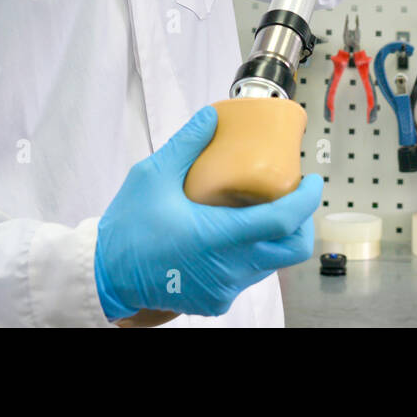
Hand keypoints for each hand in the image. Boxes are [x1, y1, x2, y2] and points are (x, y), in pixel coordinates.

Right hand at [93, 105, 321, 318]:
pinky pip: (248, 276)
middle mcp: (228, 269)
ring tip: (261, 209)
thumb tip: (212, 116)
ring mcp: (223, 289)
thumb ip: (186, 144)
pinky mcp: (216, 301)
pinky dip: (253, 254)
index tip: (312, 180)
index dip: (306, 200)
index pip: (282, 222)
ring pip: (271, 264)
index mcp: (217, 237)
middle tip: (293, 196)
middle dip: (301, 222)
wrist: (104, 275)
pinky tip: (236, 232)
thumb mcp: (152, 175)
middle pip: (290, 249)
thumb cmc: (127, 227)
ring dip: (275, 237)